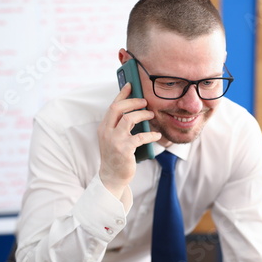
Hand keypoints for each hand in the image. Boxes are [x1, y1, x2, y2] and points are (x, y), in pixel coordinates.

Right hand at [97, 83, 161, 198]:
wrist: (112, 177)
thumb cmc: (117, 156)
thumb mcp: (114, 138)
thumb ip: (120, 125)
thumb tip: (136, 110)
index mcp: (104, 127)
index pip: (112, 106)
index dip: (122, 94)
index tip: (130, 84)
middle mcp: (106, 132)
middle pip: (118, 108)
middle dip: (133, 101)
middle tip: (145, 102)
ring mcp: (114, 140)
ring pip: (129, 118)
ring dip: (143, 115)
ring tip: (152, 115)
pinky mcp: (124, 149)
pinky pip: (140, 136)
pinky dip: (151, 134)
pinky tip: (157, 135)